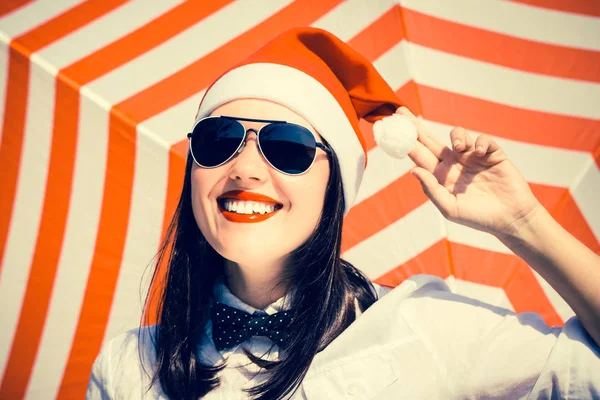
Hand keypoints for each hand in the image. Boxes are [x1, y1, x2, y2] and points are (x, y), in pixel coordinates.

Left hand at [400, 107, 540, 238]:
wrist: (510, 219)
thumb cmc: (478, 217)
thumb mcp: (450, 208)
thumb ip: (431, 189)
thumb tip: (413, 170)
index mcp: (440, 176)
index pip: (419, 155)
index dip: (406, 142)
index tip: (392, 129)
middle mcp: (454, 163)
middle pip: (431, 140)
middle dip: (417, 126)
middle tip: (401, 111)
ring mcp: (472, 157)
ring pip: (457, 135)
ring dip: (456, 136)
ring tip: (459, 147)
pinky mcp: (492, 154)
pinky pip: (483, 140)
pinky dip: (481, 142)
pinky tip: (479, 152)